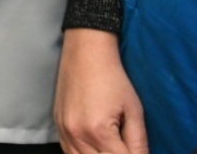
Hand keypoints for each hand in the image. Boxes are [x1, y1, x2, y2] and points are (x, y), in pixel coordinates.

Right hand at [56, 28, 147, 153]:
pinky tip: (95, 151)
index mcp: (99, 131)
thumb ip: (139, 142)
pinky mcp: (57, 126)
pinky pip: (68, 153)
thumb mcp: (134, 110)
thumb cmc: (112, 78)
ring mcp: (64, 131)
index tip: (139, 152)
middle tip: (126, 148)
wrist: (85, 52)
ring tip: (113, 148)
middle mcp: (77, 135)